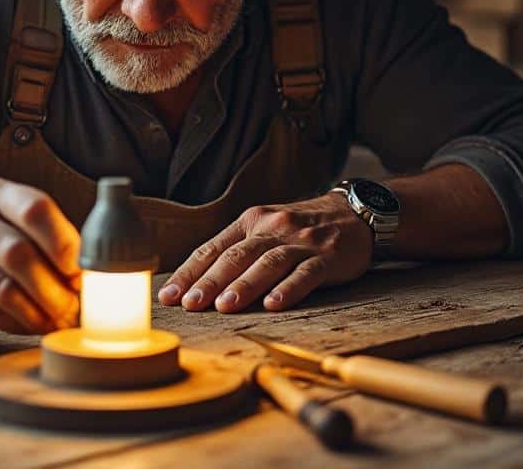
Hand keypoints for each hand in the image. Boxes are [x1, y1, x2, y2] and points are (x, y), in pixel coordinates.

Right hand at [0, 178, 81, 337]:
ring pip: (5, 289)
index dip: (64, 243)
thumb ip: (54, 243)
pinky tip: (34, 326)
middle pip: (19, 254)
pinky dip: (20, 325)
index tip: (81, 271)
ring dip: (40, 312)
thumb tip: (92, 277)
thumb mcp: (22, 230)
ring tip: (60, 321)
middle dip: (55, 287)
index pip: (35, 209)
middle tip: (76, 308)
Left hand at [157, 192, 372, 312]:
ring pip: (267, 263)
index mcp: (250, 222)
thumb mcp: (266, 230)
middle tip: (189, 304)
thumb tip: (197, 284)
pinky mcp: (327, 257)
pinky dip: (288, 289)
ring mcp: (300, 242)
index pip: (212, 248)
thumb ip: (237, 251)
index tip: (168, 296)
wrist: (354, 214)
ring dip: (245, 285)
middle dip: (210, 281)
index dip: (189, 273)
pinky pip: (305, 273)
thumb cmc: (301, 230)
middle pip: (236, 256)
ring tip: (225, 307)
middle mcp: (272, 228)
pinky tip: (274, 304)